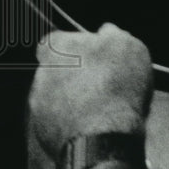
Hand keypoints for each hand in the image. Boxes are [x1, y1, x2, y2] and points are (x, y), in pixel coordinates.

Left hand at [29, 23, 153, 157]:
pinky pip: (58, 120)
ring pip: (57, 96)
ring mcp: (39, 105)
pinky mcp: (42, 132)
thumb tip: (107, 32)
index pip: (56, 39)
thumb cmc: (115, 88)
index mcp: (58, 49)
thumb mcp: (129, 47)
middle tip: (102, 80)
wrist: (103, 136)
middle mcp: (41, 75)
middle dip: (75, 74)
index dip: (76, 46)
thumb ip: (113, 34)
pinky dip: (72, 121)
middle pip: (56, 69)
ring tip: (102, 106)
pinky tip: (95, 123)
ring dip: (74, 98)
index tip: (94, 53)